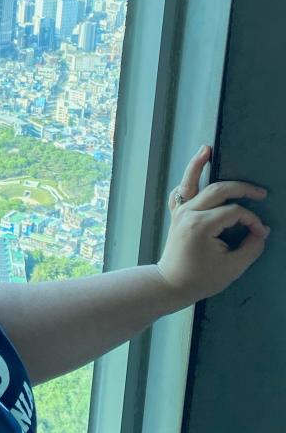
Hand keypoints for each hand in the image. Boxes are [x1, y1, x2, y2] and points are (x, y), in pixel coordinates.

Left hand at [156, 144, 270, 307]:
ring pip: (190, 182)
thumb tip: (260, 230)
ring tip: (206, 148)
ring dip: (199, 164)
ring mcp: (180, 212)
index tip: (259, 233)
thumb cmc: (202, 278)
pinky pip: (180, 193)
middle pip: (218, 190)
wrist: (171, 284)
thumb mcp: (233, 266)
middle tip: (261, 192)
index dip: (251, 221)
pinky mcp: (176, 215)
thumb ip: (251, 246)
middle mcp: (188, 213)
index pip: (235, 212)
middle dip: (242, 189)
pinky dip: (187, 181)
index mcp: (201, 225)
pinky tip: (195, 170)